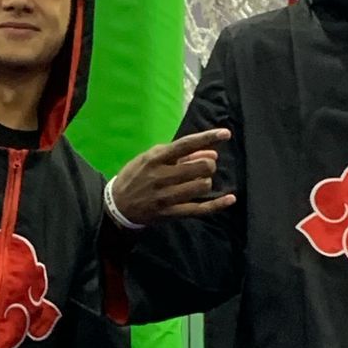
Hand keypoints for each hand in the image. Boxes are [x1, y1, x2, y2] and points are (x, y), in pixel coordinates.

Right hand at [109, 129, 234, 228]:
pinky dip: (217, 204)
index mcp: (156, 158)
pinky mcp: (170, 213)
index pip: (186, 145)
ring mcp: (166, 196)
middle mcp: (161, 176)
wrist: (117, 205)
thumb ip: (181, 155)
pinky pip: (199, 209)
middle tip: (205, 167)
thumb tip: (211, 153)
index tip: (225, 133)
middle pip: (199, 168)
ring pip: (201, 186)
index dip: (208, 138)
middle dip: (208, 165)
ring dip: (206, 181)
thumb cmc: (136, 175)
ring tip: (200, 181)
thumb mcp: (151, 158)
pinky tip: (230, 199)